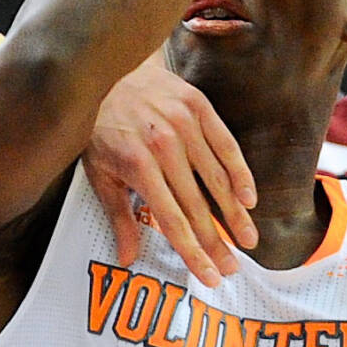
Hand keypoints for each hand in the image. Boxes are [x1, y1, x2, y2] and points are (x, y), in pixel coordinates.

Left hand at [83, 63, 257, 284]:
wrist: (104, 69)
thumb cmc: (98, 126)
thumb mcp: (98, 173)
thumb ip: (118, 216)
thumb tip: (127, 258)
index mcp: (138, 167)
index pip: (173, 221)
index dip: (193, 253)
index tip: (209, 276)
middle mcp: (164, 146)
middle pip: (199, 206)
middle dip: (217, 242)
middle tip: (234, 267)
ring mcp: (184, 124)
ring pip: (217, 179)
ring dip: (235, 214)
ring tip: (248, 240)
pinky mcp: (198, 106)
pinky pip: (226, 145)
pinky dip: (240, 173)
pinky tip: (249, 198)